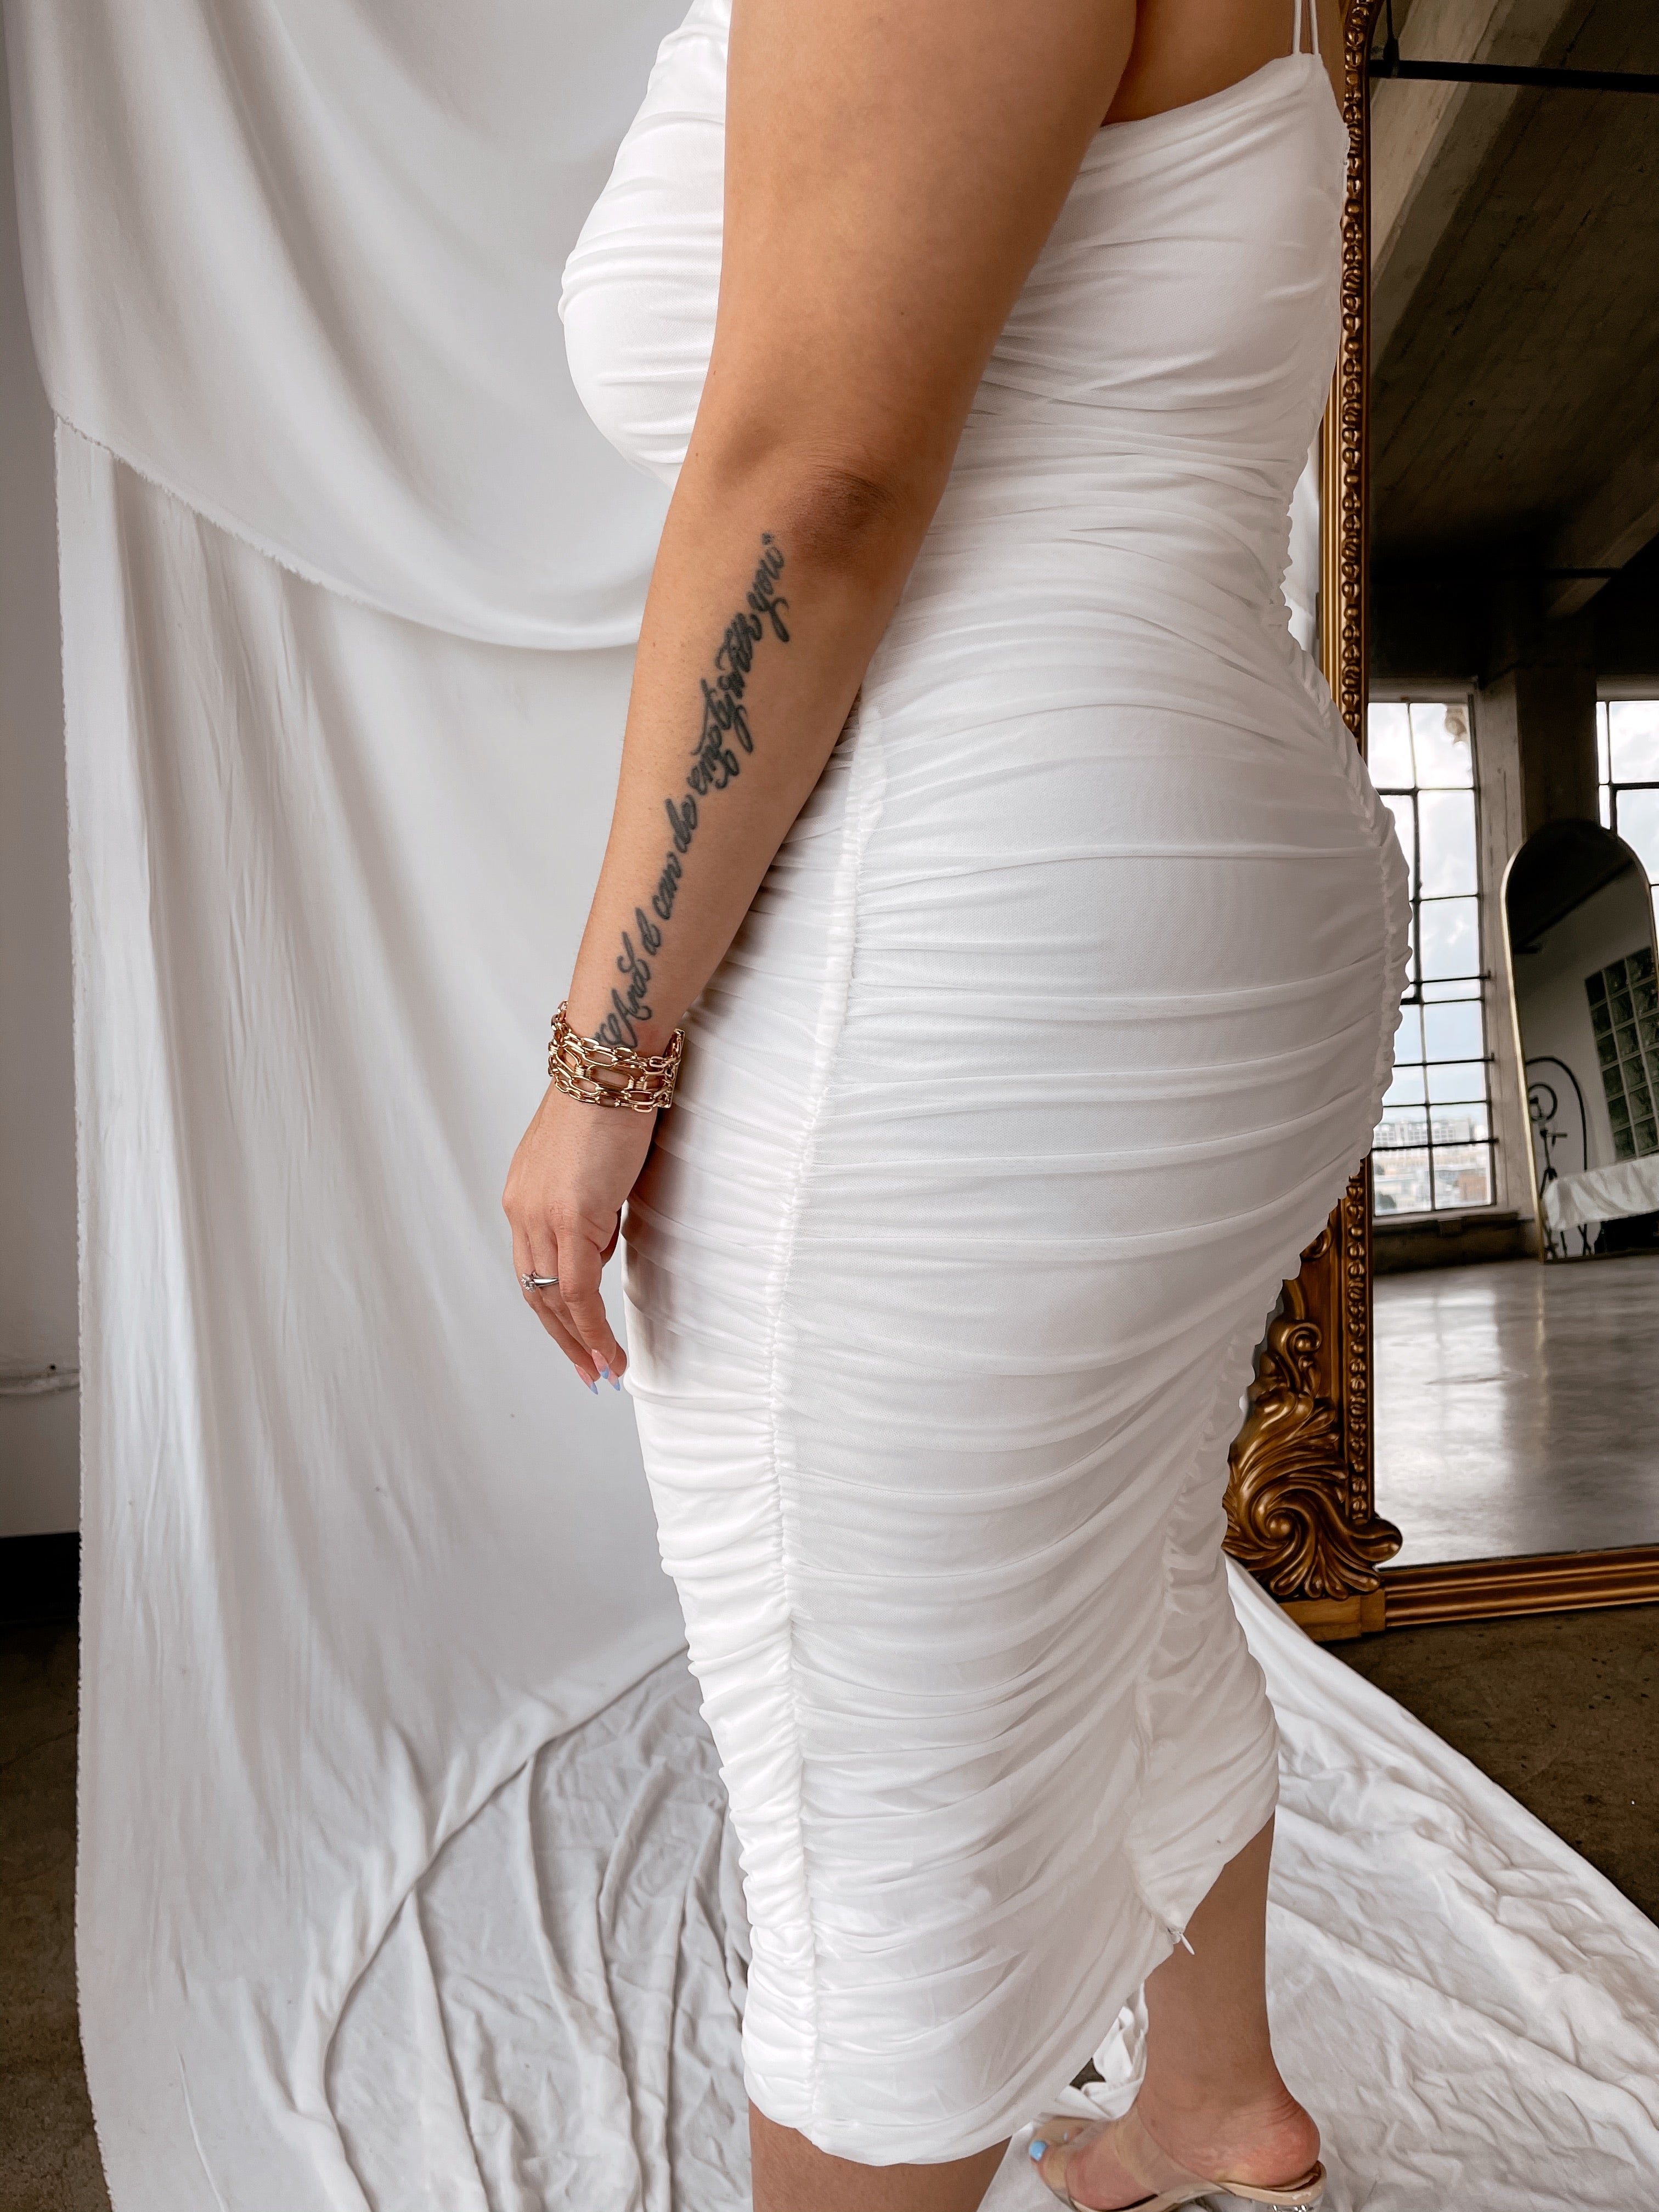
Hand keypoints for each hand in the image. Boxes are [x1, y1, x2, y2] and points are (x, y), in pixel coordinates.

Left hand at [502, 1083, 655, 1388]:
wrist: (608, 1066)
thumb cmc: (607, 1102)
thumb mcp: (591, 1166)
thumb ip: (588, 1207)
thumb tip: (599, 1244)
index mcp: (523, 1196)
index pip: (532, 1268)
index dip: (553, 1311)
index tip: (576, 1338)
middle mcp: (522, 1209)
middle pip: (535, 1291)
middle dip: (563, 1339)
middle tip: (589, 1371)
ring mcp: (541, 1214)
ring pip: (552, 1297)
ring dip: (578, 1341)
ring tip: (604, 1370)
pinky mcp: (570, 1215)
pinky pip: (577, 1288)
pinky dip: (590, 1326)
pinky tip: (607, 1349)